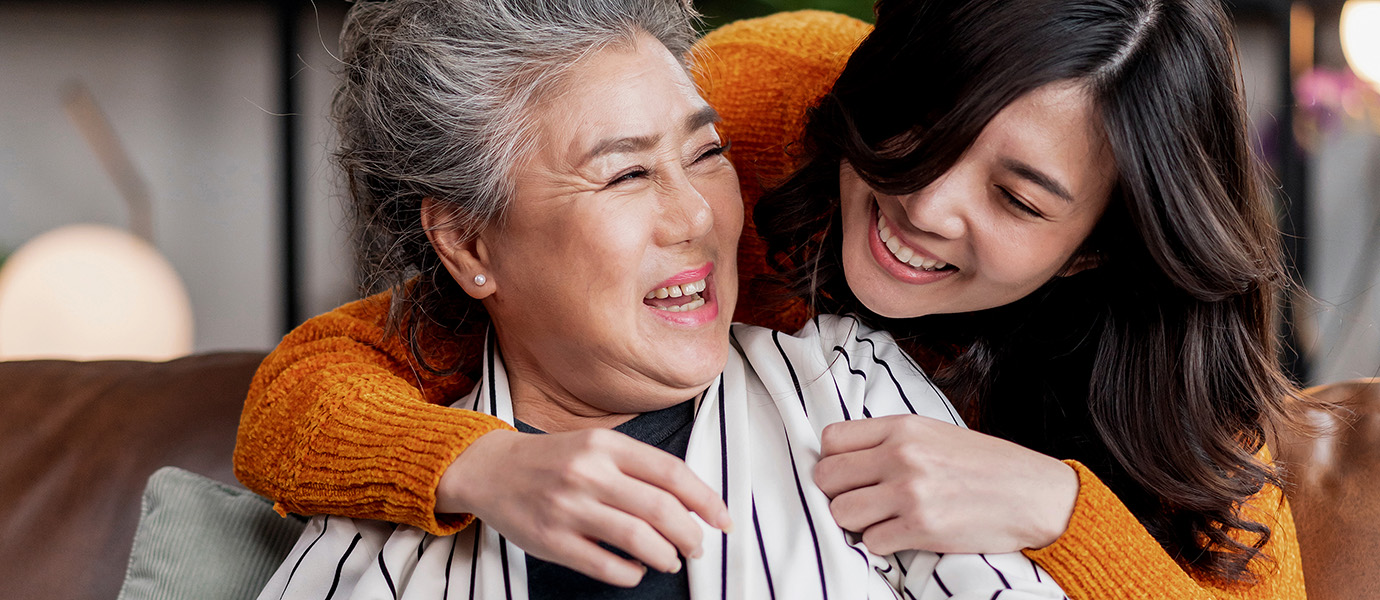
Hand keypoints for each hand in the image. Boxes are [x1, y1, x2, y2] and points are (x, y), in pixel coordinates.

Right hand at [437, 428, 732, 586]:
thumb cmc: (554, 460)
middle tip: (697, 545)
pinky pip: (607, 566)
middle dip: (691, 534)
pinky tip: (636, 568)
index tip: (722, 520)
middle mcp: (589, 473)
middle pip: (662, 510)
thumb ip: (640, 466)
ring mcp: (569, 508)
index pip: (672, 474)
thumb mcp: (597, 444)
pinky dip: (633, 573)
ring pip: (639, 540)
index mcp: (607, 444)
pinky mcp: (552, 540)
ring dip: (667, 556)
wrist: (491, 469)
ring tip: (670, 558)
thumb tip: (693, 500)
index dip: (706, 500)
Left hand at [814, 414, 1078, 554]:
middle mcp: (901, 456)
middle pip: (827, 478)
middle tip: (858, 500)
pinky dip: (880, 543)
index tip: (846, 472)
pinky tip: (900, 534)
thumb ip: (890, 440)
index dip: (832, 459)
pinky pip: (870, 542)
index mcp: (902, 427)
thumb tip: (846, 457)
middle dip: (836, 493)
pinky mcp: (921, 528)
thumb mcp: (935, 433)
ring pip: (841, 513)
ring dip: (856, 522)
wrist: (1034, 494)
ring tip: (880, 519)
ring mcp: (909, 493)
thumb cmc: (986, 464)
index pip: (831, 439)